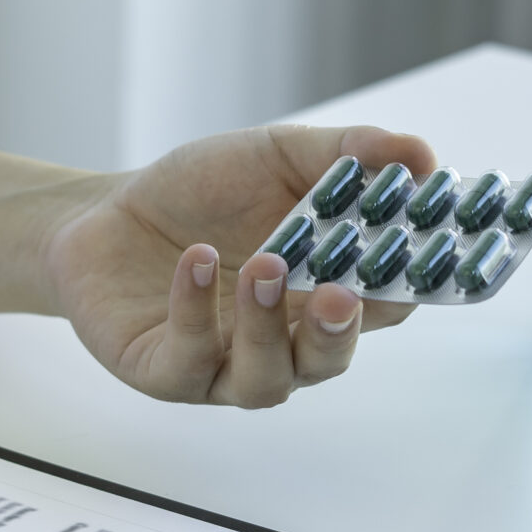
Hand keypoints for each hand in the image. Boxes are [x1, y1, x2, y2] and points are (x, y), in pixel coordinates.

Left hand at [40, 124, 435, 407]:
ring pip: (266, 378)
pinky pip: (190, 360)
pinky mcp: (166, 374)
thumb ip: (346, 154)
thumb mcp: (276, 156)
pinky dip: (195, 312)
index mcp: (325, 294)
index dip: (412, 287)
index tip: (426, 256)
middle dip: (340, 333)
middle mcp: (284, 343)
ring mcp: (226, 366)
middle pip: (330, 359)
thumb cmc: (203, 193)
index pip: (387, 305)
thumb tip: (419, 154)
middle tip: (342, 295)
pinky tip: (194, 263)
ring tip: (264, 266)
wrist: (105, 214)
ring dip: (267, 326)